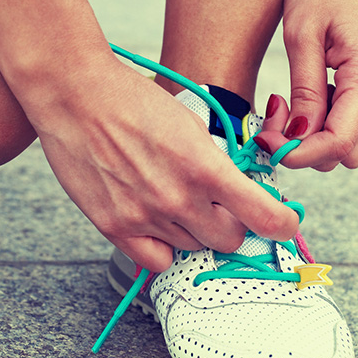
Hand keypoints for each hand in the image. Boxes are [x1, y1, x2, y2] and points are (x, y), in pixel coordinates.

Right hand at [33, 62, 300, 271]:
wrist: (75, 95)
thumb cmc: (132, 101)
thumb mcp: (189, 124)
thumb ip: (215, 164)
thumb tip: (236, 192)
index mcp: (205, 168)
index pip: (265, 218)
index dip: (281, 224)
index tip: (281, 222)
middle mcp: (178, 200)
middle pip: (229, 239)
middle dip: (230, 223)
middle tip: (217, 204)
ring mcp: (145, 217)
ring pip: (192, 247)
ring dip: (192, 229)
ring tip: (171, 197)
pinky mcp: (114, 227)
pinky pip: (155, 261)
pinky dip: (162, 247)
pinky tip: (156, 222)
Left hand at [255, 0, 357, 170]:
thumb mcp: (304, 33)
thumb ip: (305, 89)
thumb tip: (298, 135)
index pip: (337, 144)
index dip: (298, 154)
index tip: (263, 140)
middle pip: (343, 153)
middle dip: (303, 148)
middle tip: (269, 121)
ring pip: (344, 140)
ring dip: (309, 136)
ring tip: (279, 105)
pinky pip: (344, 119)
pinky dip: (317, 120)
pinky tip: (294, 96)